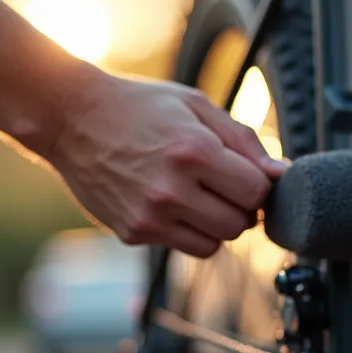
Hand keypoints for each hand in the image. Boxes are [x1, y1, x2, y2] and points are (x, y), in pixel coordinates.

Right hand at [47, 72, 286, 257]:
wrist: (71, 118)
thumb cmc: (139, 106)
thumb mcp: (196, 105)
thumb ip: (243, 140)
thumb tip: (280, 174)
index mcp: (194, 150)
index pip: (256, 192)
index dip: (258, 185)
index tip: (244, 173)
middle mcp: (172, 188)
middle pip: (240, 224)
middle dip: (241, 208)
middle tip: (223, 185)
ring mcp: (151, 216)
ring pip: (215, 244)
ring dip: (217, 224)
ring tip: (198, 195)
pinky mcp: (134, 233)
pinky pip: (184, 247)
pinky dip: (188, 231)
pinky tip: (171, 202)